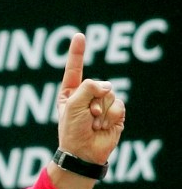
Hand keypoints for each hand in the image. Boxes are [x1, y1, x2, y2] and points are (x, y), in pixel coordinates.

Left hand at [51, 33, 125, 188]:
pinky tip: (103, 126)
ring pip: (109, 94)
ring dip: (101, 111)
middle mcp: (87, 96)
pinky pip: (118, 105)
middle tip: (86, 116)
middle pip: (97, 84)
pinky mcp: (114, 113)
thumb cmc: (72, 131)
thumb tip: (108, 86)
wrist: (83, 153)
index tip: (78, 36)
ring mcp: (101, 104)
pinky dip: (111, 116)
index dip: (77, 53)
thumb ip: (88, 87)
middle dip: (92, 100)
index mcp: (71, 93)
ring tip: (93, 123)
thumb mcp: (72, 105)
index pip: (74, 70)